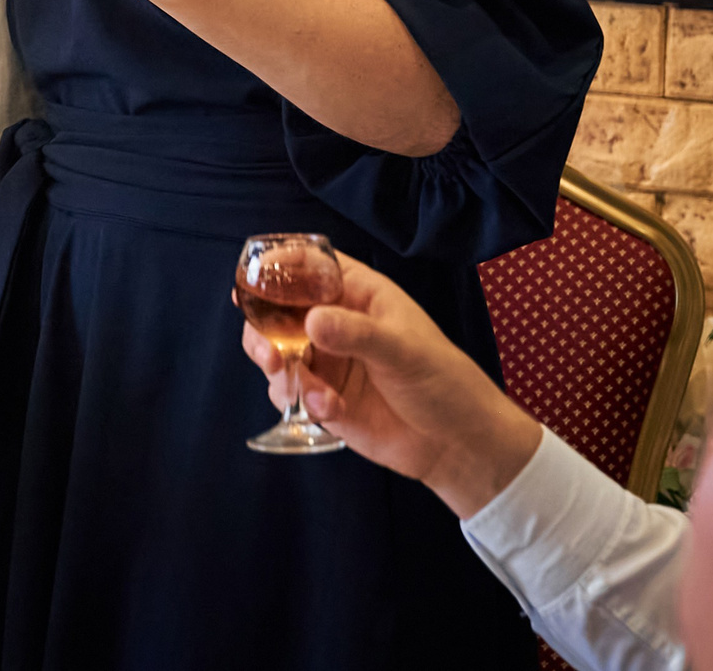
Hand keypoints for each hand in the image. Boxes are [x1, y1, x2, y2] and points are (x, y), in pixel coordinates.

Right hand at [237, 256, 542, 518]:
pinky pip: (288, 391)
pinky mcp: (321, 397)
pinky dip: (297, 399)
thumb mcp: (405, 351)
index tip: (255, 279)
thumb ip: (357, 334)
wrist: (458, 447)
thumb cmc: (444, 383)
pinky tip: (329, 411)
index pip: (310, 265)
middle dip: (263, 328)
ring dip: (277, 367)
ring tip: (295, 385)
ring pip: (275, 350)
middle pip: (277, 309)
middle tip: (270, 353)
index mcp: (358, 294)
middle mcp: (334, 322)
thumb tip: (310, 321)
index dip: (279, 265)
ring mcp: (326, 361)